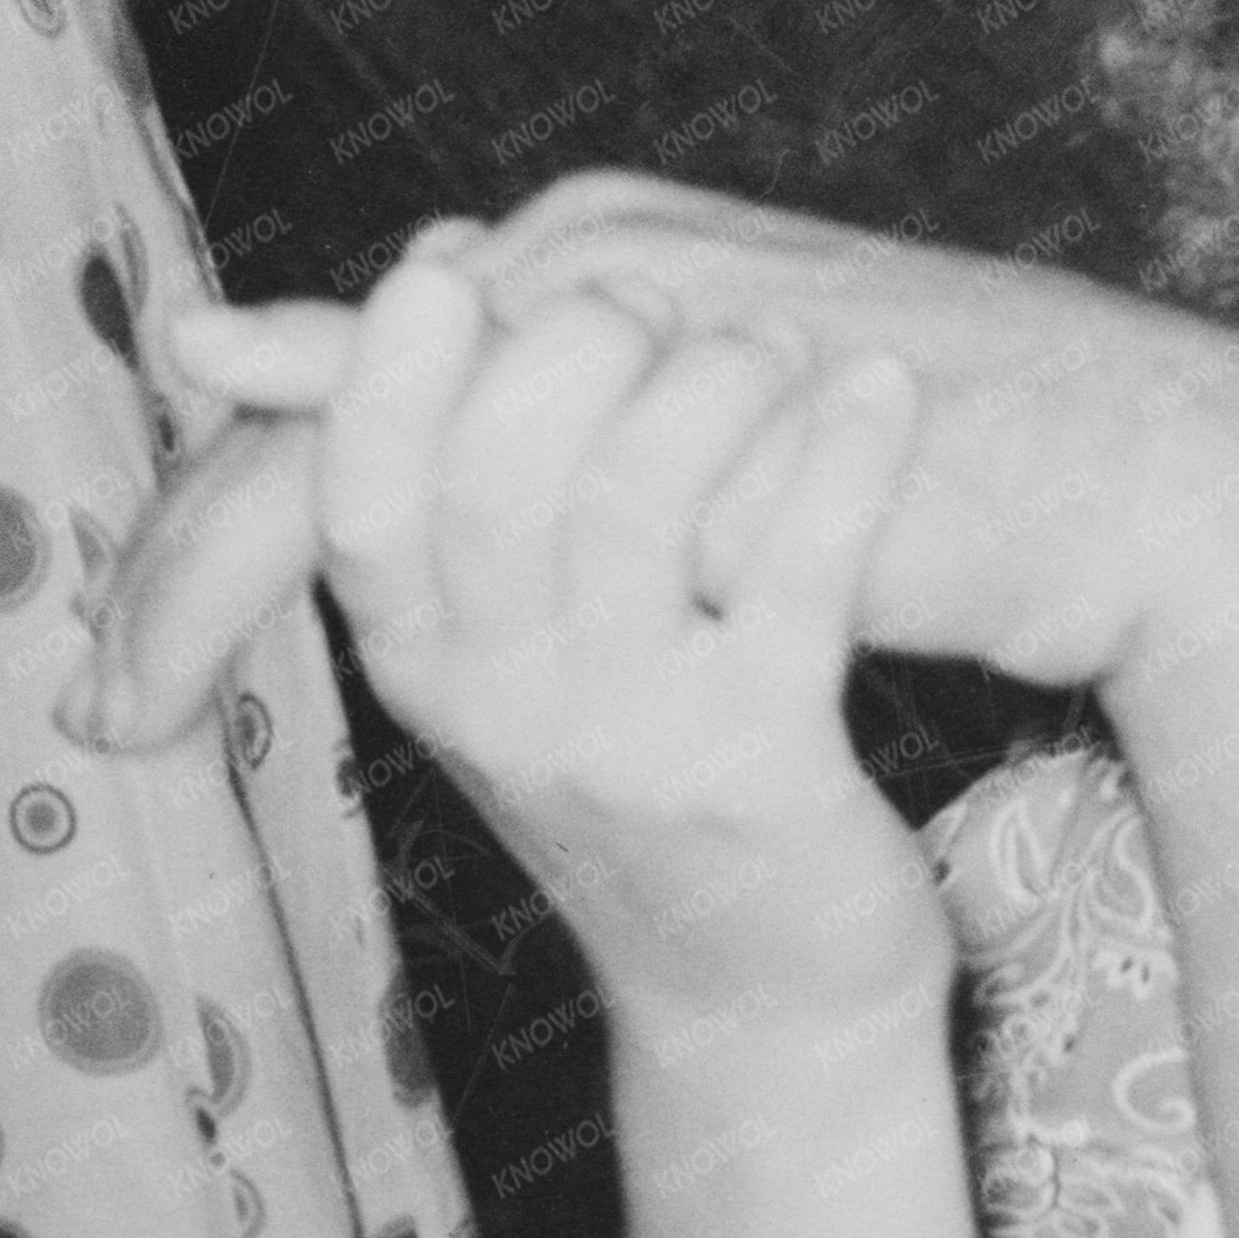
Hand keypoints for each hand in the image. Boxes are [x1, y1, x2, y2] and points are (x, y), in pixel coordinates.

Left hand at [101, 175, 1238, 744]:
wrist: (1123, 464)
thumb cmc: (922, 455)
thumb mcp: (706, 440)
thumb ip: (559, 435)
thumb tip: (424, 462)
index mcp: (586, 239)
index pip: (354, 374)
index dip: (222, 508)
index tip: (137, 662)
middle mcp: (590, 242)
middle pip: (332, 406)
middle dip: (196, 558)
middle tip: (109, 704)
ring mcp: (649, 306)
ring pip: (382, 445)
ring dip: (240, 575)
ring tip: (155, 701)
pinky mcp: (712, 390)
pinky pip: (509, 499)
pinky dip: (420, 589)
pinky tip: (362, 694)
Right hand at [288, 250, 946, 1034]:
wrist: (760, 988)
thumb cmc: (639, 758)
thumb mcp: (513, 642)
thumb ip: (464, 465)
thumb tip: (430, 249)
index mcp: (425, 660)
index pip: (357, 494)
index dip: (389, 364)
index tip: (451, 262)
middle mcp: (503, 707)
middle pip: (495, 477)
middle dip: (574, 343)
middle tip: (652, 297)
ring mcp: (630, 742)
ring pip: (640, 508)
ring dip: (716, 381)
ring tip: (778, 341)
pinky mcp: (763, 772)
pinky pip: (799, 576)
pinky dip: (844, 455)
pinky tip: (882, 389)